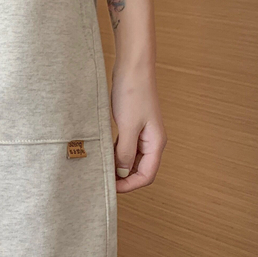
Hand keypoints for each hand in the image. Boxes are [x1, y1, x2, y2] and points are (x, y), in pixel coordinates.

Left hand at [110, 60, 167, 191]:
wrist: (132, 68)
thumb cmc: (133, 93)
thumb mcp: (128, 126)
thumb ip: (125, 151)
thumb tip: (122, 173)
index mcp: (156, 143)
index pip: (147, 175)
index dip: (129, 185)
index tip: (111, 188)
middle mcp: (151, 141)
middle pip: (139, 170)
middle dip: (123, 178)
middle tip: (103, 180)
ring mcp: (142, 134)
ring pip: (131, 159)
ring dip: (118, 166)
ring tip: (101, 169)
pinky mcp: (132, 126)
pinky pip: (125, 147)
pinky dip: (115, 153)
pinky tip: (103, 154)